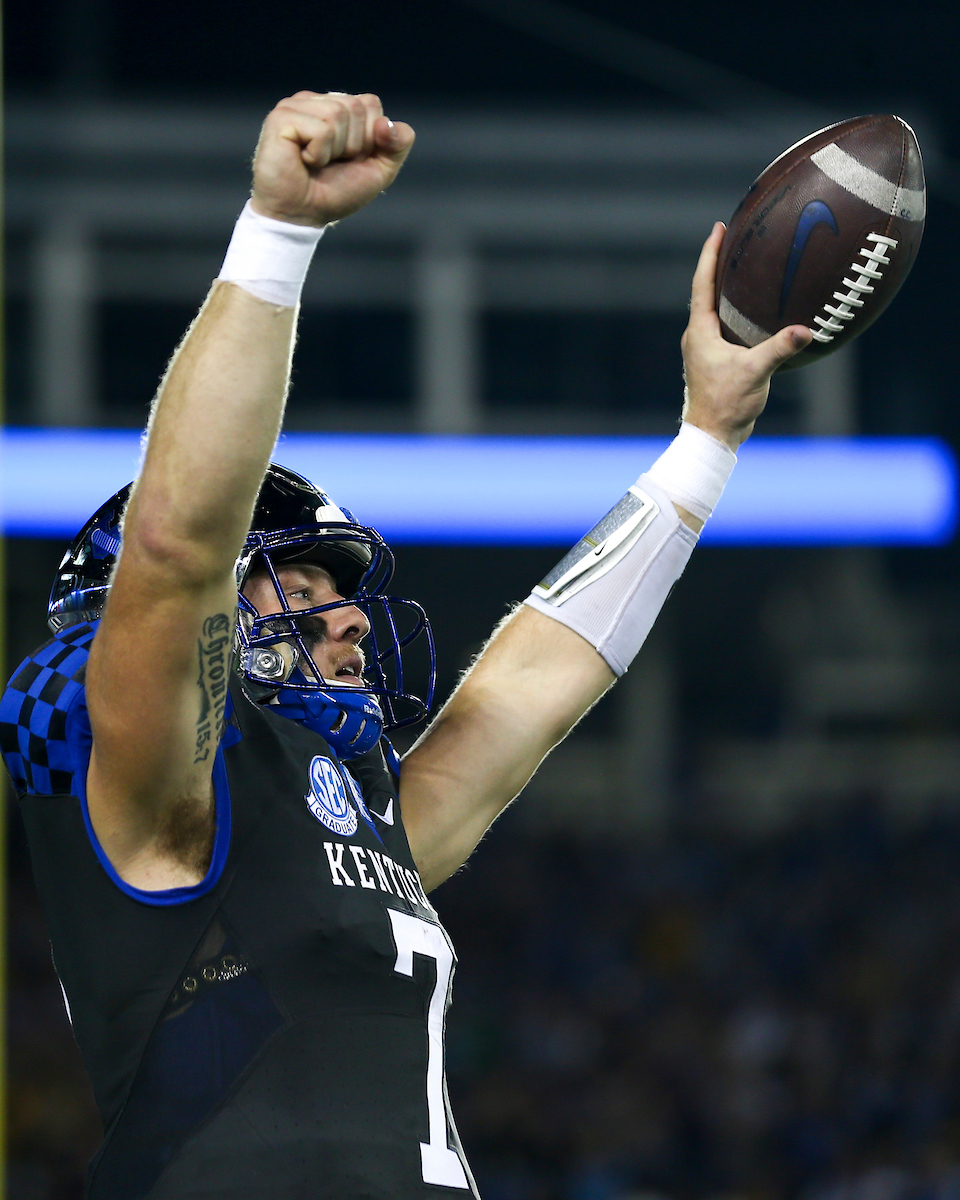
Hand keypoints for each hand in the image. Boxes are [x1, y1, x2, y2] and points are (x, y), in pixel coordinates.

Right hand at [250, 92, 414, 226]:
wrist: (302, 216)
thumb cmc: (335, 193)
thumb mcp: (379, 171)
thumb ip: (398, 144)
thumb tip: (386, 123)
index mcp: (337, 106)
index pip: (371, 103)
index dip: (369, 139)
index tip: (349, 158)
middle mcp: (316, 101)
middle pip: (356, 107)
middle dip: (352, 145)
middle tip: (330, 163)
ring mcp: (296, 105)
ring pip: (338, 114)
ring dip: (334, 150)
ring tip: (316, 162)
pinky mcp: (282, 117)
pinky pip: (321, 129)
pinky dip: (318, 154)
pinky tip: (303, 161)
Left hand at [681, 222, 812, 449]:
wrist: (713, 436)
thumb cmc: (726, 405)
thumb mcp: (755, 373)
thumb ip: (778, 349)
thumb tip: (806, 331)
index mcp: (700, 332)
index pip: (702, 284)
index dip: (710, 255)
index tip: (718, 229)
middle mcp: (698, 336)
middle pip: (706, 291)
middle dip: (719, 264)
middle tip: (734, 238)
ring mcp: (705, 348)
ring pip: (715, 309)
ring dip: (728, 288)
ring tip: (746, 267)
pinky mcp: (715, 360)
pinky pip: (725, 326)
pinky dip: (737, 311)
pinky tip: (756, 309)